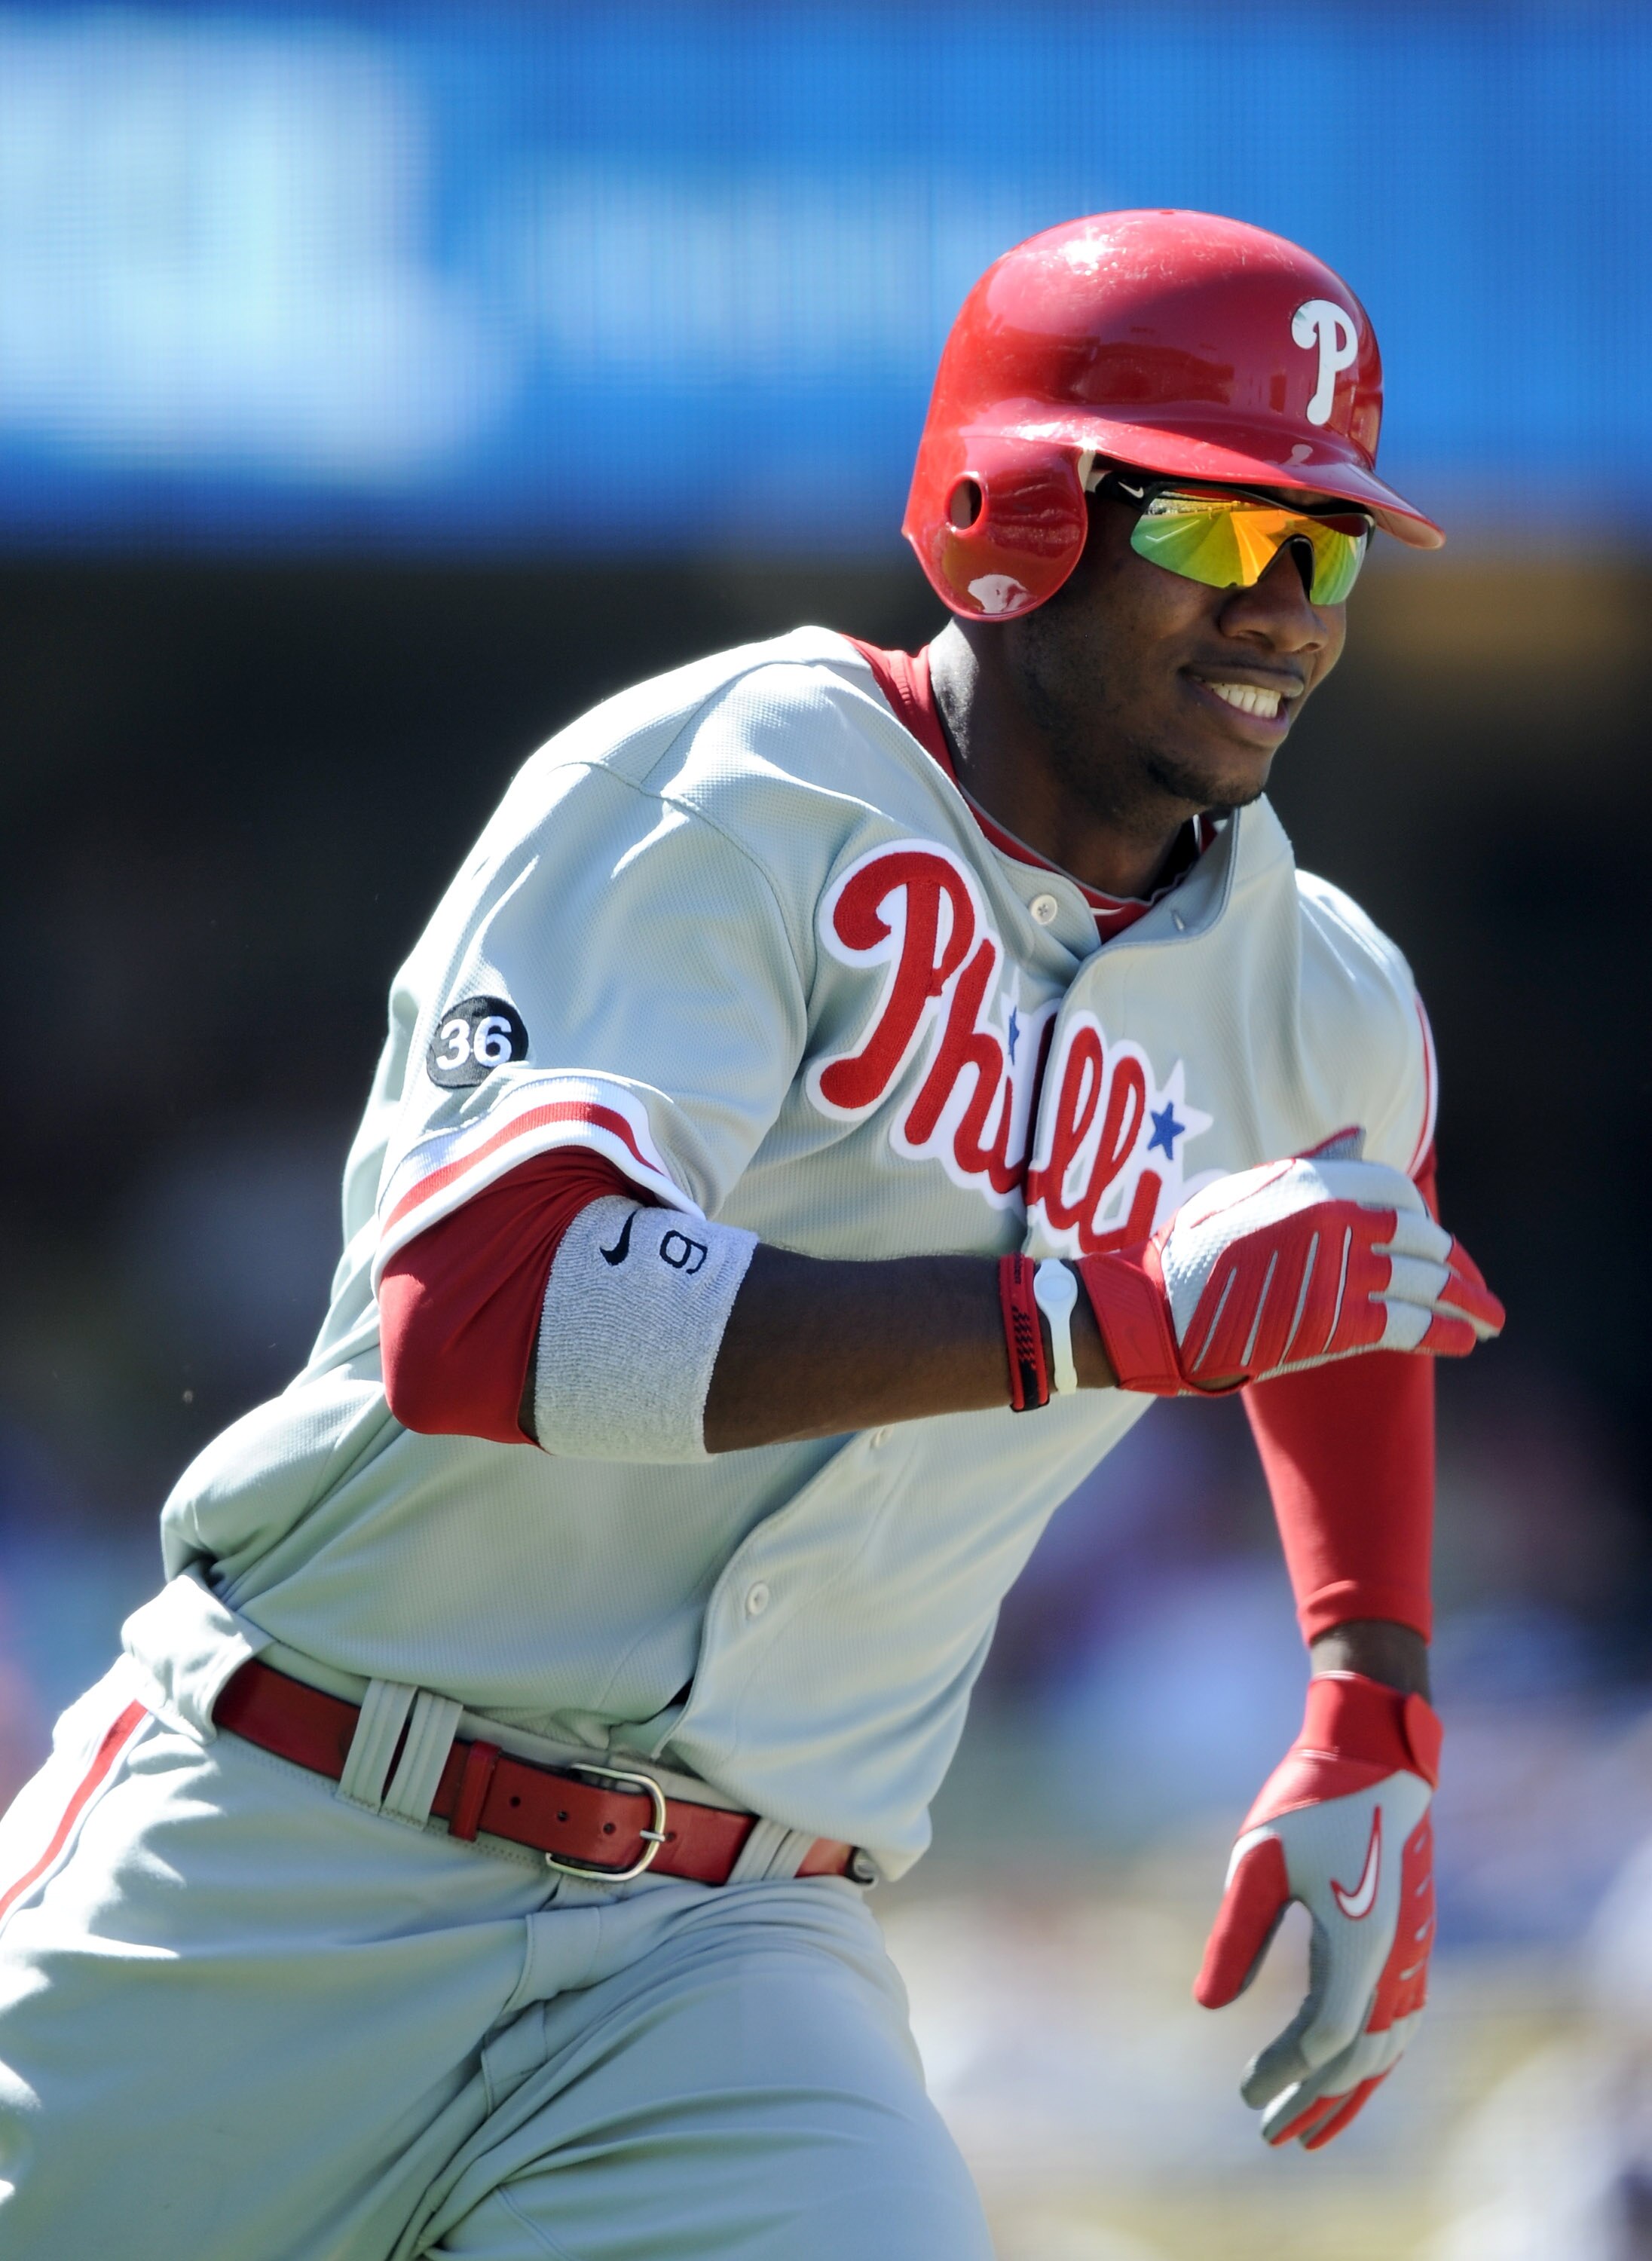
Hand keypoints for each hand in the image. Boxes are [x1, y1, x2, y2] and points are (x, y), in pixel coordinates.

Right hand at [1073, 1153, 1501, 1394]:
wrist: (1154, 1308)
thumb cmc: (1193, 1251)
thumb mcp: (1250, 1188)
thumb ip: (1310, 1165)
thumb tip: (1359, 1133)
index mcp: (1312, 1178)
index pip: (1397, 1192)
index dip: (1426, 1225)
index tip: (1439, 1251)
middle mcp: (1333, 1215)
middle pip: (1422, 1238)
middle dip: (1458, 1268)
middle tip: (1479, 1293)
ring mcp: (1338, 1267)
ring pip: (1426, 1282)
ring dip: (1468, 1304)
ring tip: (1490, 1321)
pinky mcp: (1336, 1320)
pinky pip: (1412, 1324)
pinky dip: (1446, 1333)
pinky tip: (1466, 1343)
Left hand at [1194, 1672, 1440, 2148]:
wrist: (1376, 1757)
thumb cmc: (1310, 1800)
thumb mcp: (1257, 1860)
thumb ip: (1236, 1936)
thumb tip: (1208, 2008)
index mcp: (1359, 1943)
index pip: (1324, 2037)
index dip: (1284, 2071)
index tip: (1245, 2093)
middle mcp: (1395, 1958)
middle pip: (1360, 2057)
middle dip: (1315, 2101)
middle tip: (1270, 2136)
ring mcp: (1411, 1951)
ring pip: (1388, 2045)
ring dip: (1351, 2090)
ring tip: (1312, 2125)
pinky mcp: (1411, 1938)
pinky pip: (1402, 2018)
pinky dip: (1377, 2056)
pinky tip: (1353, 2068)